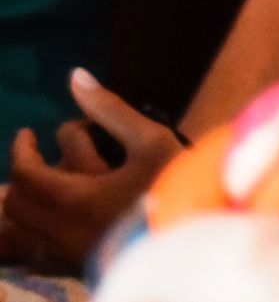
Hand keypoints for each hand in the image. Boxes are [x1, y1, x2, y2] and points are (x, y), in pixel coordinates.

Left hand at [0, 70, 183, 271]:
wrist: (196, 243)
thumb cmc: (176, 187)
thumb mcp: (152, 141)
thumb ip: (110, 109)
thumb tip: (76, 76)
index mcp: (75, 199)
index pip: (26, 173)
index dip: (22, 149)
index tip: (29, 134)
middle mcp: (62, 231)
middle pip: (16, 204)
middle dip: (23, 175)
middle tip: (38, 157)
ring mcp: (69, 254)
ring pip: (22, 231)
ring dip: (26, 205)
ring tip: (46, 187)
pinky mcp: (78, 268)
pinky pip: (36, 255)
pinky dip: (34, 234)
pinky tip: (54, 220)